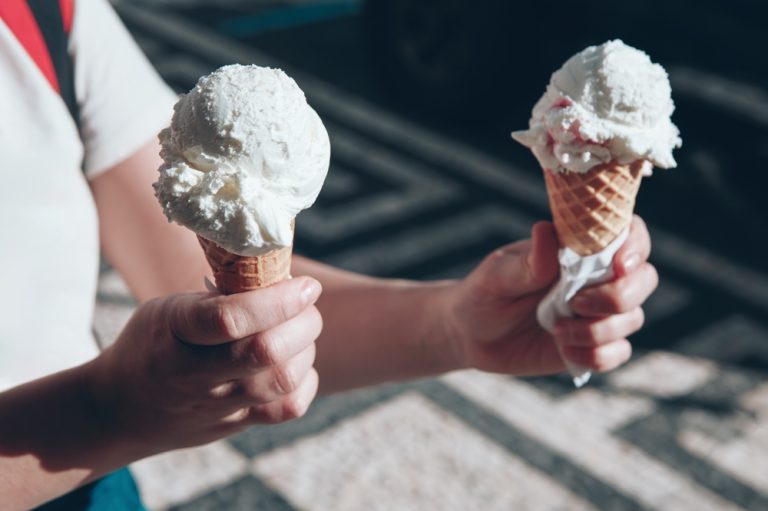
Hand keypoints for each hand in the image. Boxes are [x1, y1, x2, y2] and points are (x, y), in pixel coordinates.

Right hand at [86, 277, 322, 453]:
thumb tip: (281, 275)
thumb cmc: (155, 342)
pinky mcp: (236, 424)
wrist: (122, 408)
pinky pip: (289, 408)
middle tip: (306, 304)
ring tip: (300, 331)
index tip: (306, 285)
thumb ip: (219, 297)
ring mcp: (218, 405)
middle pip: (267, 352)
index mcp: (176, 331)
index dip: (278, 300)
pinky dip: (305, 381)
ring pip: (284, 379)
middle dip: (303, 321)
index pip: (231, 318)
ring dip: (306, 348)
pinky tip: (296, 362)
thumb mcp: (170, 307)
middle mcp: (196, 374)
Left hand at [443, 216, 656, 376]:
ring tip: (555, 331)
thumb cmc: (484, 293)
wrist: (470, 335)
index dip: (636, 246)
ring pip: (633, 319)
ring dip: (599, 330)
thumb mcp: (497, 276)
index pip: (628, 235)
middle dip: (620, 295)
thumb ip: (527, 262)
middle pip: (644, 279)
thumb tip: (546, 230)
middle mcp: (596, 279)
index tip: (618, 264)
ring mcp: (597, 314)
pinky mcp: (592, 346)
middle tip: (575, 303)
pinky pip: (618, 353)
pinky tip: (564, 351)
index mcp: (578, 250)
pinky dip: (596, 356)